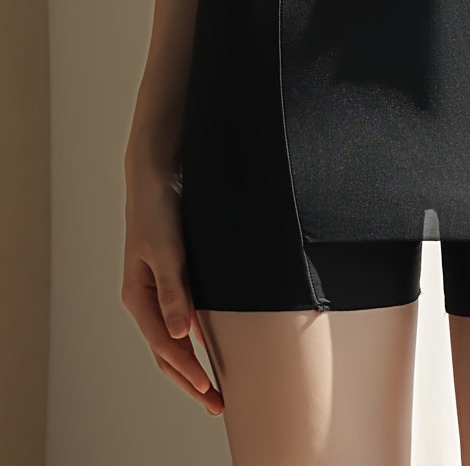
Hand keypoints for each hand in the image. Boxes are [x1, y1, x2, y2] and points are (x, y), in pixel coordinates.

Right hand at [121, 163, 223, 415]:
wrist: (156, 179)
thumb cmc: (159, 211)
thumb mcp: (168, 250)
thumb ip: (174, 291)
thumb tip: (182, 333)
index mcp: (138, 296)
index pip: (164, 345)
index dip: (187, 370)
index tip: (209, 389)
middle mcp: (145, 300)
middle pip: (166, 351)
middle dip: (190, 380)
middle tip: (217, 404)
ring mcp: (156, 292)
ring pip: (172, 340)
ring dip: (192, 366)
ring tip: (214, 388)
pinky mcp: (171, 281)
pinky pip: (179, 321)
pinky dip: (194, 342)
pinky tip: (210, 349)